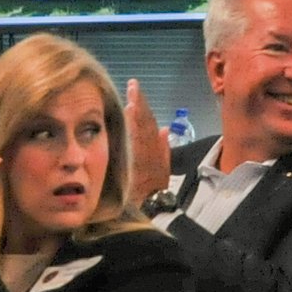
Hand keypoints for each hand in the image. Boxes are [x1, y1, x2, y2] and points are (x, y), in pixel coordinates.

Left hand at [125, 77, 171, 199]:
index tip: (137, 90)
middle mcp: (148, 149)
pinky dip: (131, 125)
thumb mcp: (163, 169)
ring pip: (138, 128)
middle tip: (133, 85)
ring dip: (135, 112)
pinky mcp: (131, 159)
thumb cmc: (154, 188)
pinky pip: (132, 138)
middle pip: (143, 122)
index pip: (149, 122)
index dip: (144, 106)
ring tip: (131, 96)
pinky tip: (126, 113)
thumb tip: (164, 129)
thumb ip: (163, 148)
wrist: (148, 206)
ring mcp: (140, 154)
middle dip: (139, 103)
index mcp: (155, 149)